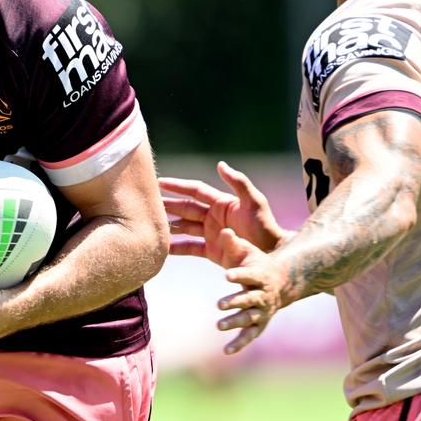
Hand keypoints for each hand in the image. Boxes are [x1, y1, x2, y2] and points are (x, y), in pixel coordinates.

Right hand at [160, 161, 288, 255]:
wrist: (273, 255)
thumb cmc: (266, 227)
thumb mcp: (255, 202)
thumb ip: (239, 182)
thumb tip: (220, 164)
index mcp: (222, 203)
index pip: (195, 191)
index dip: (178, 186)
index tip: (159, 181)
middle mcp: (213, 217)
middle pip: (185, 208)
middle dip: (167, 204)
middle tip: (147, 202)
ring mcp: (211, 234)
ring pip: (184, 227)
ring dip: (168, 225)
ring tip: (150, 224)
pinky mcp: (212, 251)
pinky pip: (190, 248)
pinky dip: (176, 248)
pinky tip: (162, 248)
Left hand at [198, 229, 292, 354]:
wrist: (280, 282)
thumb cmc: (258, 264)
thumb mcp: (248, 251)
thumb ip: (234, 243)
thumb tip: (223, 230)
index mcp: (259, 275)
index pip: (249, 275)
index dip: (239, 275)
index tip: (227, 274)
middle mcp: (262, 294)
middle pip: (249, 299)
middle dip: (235, 302)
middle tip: (220, 304)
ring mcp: (262, 310)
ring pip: (249, 318)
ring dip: (235, 322)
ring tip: (219, 325)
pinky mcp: (259, 323)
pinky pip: (250, 335)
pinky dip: (239, 343)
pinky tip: (226, 351)